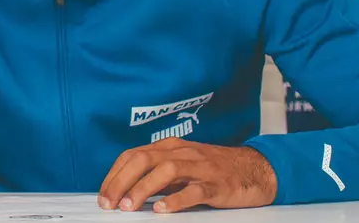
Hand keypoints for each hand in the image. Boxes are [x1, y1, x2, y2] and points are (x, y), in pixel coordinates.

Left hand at [97, 139, 275, 213]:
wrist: (255, 169)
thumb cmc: (214, 169)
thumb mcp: (182, 166)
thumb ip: (157, 174)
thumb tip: (126, 190)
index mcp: (170, 147)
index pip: (133, 155)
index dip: (114, 174)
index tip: (103, 194)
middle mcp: (182, 153)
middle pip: (143, 160)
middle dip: (121, 181)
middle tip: (109, 203)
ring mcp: (200, 168)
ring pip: (166, 171)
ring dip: (143, 188)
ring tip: (129, 206)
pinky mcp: (217, 185)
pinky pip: (195, 190)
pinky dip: (176, 199)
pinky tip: (162, 209)